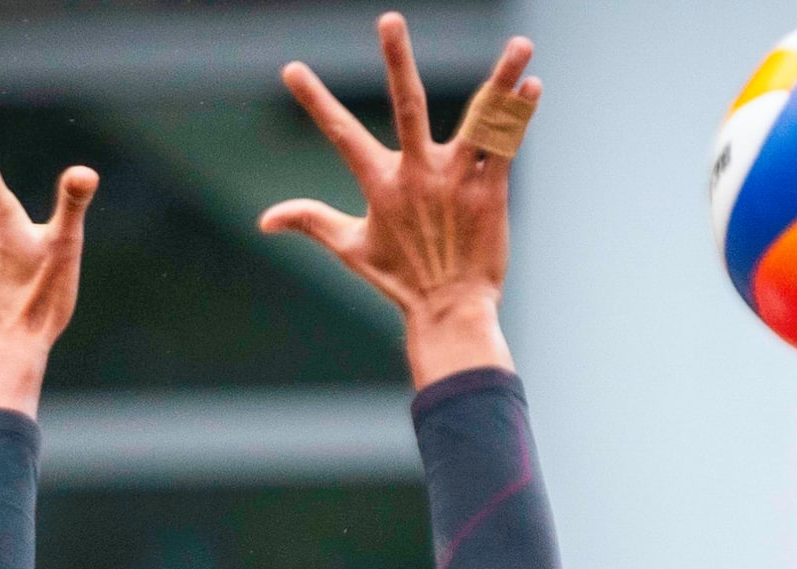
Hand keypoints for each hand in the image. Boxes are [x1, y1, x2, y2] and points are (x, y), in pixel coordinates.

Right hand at [260, 14, 538, 387]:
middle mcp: (418, 174)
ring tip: (521, 44)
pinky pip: (505, 145)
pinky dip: (518, 115)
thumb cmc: (401, 281)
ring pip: (479, 118)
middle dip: (396, 61)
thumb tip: (264, 220)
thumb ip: (311, 221)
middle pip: (406, 105)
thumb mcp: (350, 249)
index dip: (315, 101)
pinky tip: (532, 86)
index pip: (341, 133)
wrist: (451, 311)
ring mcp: (457, 180)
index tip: (292, 69)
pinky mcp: (491, 192)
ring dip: (501, 79)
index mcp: (381, 184)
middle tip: (389, 19)